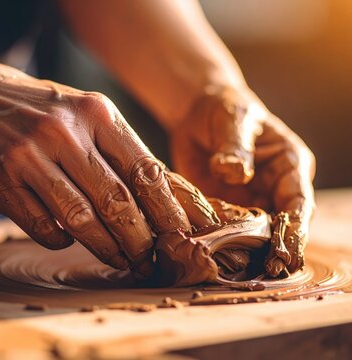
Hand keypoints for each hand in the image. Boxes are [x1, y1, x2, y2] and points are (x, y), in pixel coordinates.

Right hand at [0, 55, 193, 276]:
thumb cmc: (26, 106)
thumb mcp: (76, 109)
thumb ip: (110, 146)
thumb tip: (150, 190)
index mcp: (94, 112)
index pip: (144, 169)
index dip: (165, 208)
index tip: (176, 233)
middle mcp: (65, 132)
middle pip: (118, 200)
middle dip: (140, 238)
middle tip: (150, 258)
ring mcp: (30, 155)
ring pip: (83, 218)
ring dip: (107, 247)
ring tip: (121, 260)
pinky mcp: (1, 180)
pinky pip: (43, 226)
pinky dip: (61, 239)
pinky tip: (67, 240)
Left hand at [170, 86, 314, 274]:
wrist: (197, 113)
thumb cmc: (225, 109)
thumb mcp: (232, 120)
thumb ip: (235, 147)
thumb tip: (234, 173)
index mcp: (288, 164)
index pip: (298, 201)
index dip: (295, 228)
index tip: (286, 251)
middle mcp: (272, 186)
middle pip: (280, 224)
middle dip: (273, 248)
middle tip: (264, 272)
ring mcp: (248, 198)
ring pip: (253, 231)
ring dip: (245, 248)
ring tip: (236, 268)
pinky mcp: (225, 204)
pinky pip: (225, 226)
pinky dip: (220, 238)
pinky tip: (211, 250)